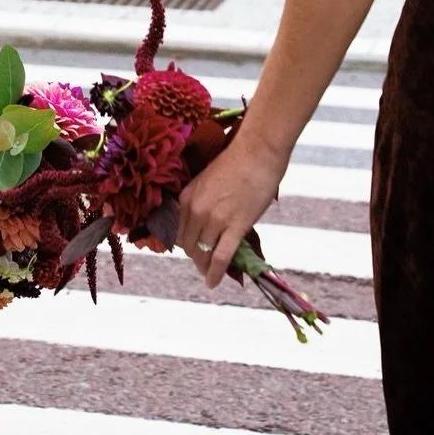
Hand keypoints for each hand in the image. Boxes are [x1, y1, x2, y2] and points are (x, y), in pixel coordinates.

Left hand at [177, 133, 288, 289]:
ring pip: (203, 253)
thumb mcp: (206, 180)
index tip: (189, 250)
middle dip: (194, 256)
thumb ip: (200, 200)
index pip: (177, 231)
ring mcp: (215, 218)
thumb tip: (201, 221)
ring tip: (208, 274)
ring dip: (204, 266)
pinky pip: (222, 256)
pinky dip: (216, 272)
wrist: (257, 151)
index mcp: (186, 196)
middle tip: (202, 263)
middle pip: (188, 245)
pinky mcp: (236, 225)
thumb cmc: (235, 162)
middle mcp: (196, 209)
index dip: (182, 244)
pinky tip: (213, 282)